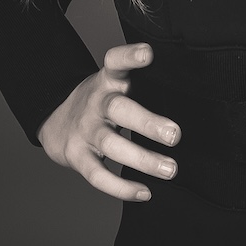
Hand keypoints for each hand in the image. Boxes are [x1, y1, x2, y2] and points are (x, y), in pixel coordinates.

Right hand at [38, 42, 180, 200]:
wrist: (57, 121)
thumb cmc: (102, 101)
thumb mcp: (116, 82)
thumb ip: (142, 82)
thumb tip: (189, 89)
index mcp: (108, 80)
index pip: (115, 61)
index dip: (129, 56)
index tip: (148, 53)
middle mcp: (95, 103)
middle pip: (117, 108)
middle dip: (147, 123)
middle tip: (175, 135)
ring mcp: (85, 130)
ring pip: (111, 145)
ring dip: (143, 160)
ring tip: (171, 169)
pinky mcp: (77, 157)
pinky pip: (98, 175)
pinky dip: (121, 188)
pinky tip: (145, 192)